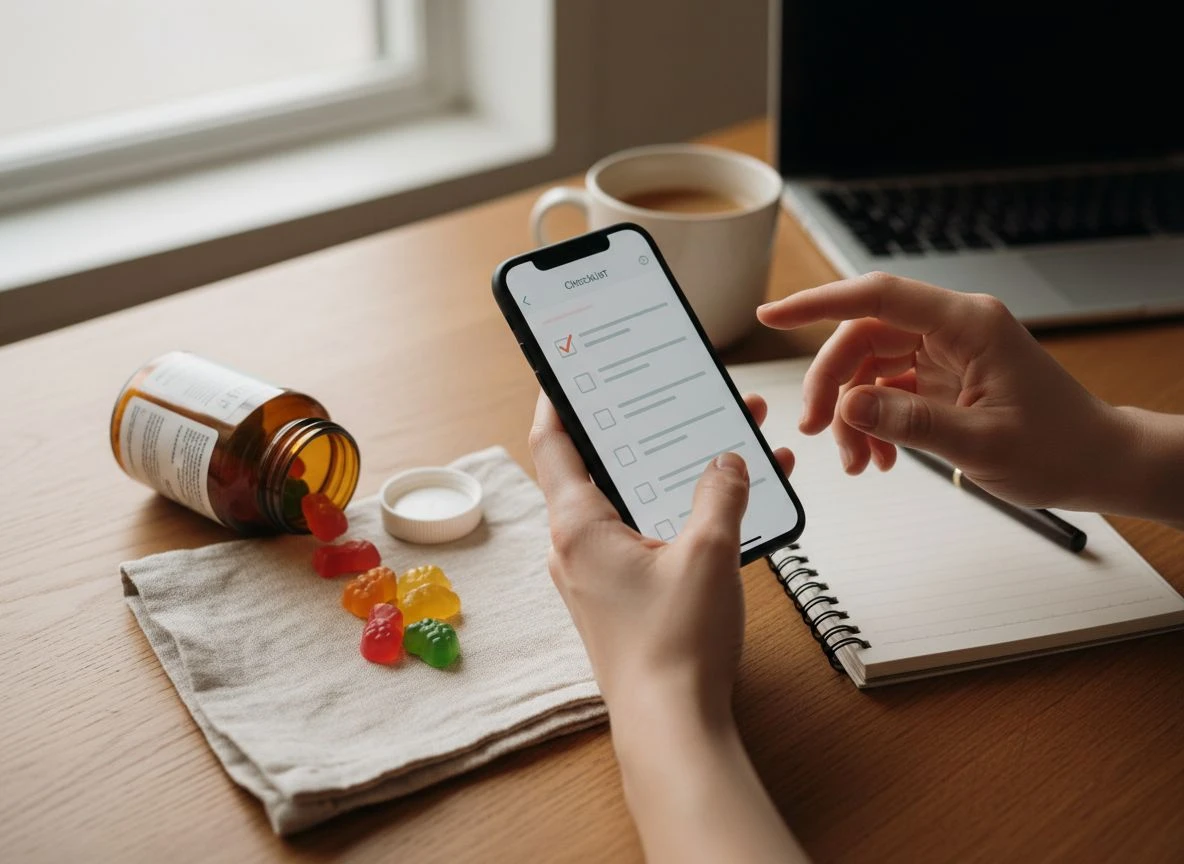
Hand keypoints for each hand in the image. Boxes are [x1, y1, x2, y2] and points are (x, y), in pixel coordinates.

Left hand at [528, 393, 808, 863]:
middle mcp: (576, 547)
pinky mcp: (618, 598)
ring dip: (667, 477)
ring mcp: (595, 575)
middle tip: (668, 401)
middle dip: (641, 433)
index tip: (563, 369)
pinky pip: (642, 540)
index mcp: (579, 524)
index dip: (558, 401)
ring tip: (717, 451)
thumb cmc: (674, 647)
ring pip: (628, 505)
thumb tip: (727, 462)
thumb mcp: (709, 553)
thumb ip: (719, 495)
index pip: (555, 443)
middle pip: (599, 469)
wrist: (671, 725)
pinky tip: (720, 513)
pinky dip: (675, 518)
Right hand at [757, 272, 1122, 509]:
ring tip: (857, 461)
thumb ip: (909, 422)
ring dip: (851, 412)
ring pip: (869, 365)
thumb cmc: (1058, 447)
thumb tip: (849, 405)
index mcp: (967, 324)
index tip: (772, 315)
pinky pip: (887, 388)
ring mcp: (946, 351)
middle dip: (832, 384)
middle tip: (817, 431)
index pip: (877, 296)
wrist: (1097, 462)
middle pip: (862, 336)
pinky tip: (877, 456)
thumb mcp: (979, 442)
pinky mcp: (943, 375)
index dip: (817, 303)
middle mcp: (953, 328)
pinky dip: (873, 421)